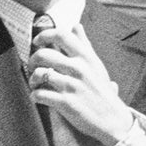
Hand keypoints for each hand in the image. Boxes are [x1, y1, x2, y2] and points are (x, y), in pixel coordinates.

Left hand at [31, 25, 131, 145]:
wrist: (112, 119)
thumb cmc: (102, 91)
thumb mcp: (97, 65)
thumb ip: (84, 45)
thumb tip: (76, 26)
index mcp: (86, 57)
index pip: (61, 35)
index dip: (44, 35)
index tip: (38, 42)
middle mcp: (79, 69)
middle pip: (43, 54)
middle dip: (33, 61)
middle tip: (34, 68)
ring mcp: (72, 86)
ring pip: (39, 74)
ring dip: (32, 80)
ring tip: (36, 85)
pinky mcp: (66, 103)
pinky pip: (39, 94)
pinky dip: (35, 96)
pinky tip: (40, 98)